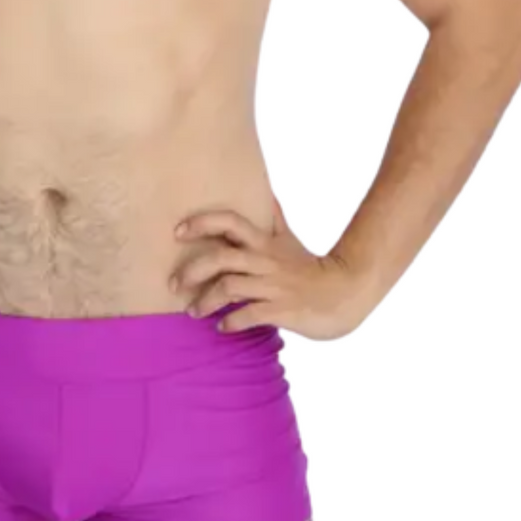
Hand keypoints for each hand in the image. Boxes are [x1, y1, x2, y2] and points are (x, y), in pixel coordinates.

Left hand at [171, 197, 365, 339]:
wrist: (346, 293)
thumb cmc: (312, 268)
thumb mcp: (289, 239)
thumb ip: (274, 218)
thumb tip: (266, 193)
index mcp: (264, 243)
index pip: (229, 222)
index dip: (202, 223)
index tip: (178, 231)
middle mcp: (265, 261)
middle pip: (220, 257)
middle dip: (192, 269)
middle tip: (174, 283)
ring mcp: (273, 286)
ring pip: (229, 287)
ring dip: (206, 301)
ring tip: (194, 312)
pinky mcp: (282, 310)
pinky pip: (248, 314)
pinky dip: (230, 322)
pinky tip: (222, 327)